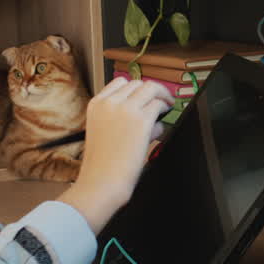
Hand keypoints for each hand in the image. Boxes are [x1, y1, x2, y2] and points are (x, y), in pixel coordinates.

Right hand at [58, 77, 172, 233]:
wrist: (102, 181)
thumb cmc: (102, 164)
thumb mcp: (101, 132)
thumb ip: (118, 118)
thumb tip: (147, 112)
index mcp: (96, 104)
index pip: (120, 82)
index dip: (136, 89)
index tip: (144, 96)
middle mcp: (110, 102)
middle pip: (137, 83)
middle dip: (151, 92)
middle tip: (161, 101)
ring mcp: (126, 109)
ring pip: (151, 89)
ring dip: (162, 97)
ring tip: (167, 106)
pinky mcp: (141, 120)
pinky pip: (159, 106)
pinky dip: (164, 111)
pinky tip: (164, 120)